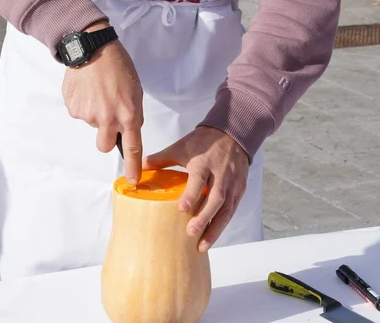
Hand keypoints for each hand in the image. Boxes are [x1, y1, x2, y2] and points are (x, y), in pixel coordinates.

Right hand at [61, 23, 143, 183]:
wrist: (92, 48)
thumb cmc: (118, 65)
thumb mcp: (135, 90)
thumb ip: (131, 113)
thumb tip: (125, 128)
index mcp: (128, 114)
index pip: (132, 148)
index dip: (133, 167)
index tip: (134, 181)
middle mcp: (108, 119)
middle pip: (104, 145)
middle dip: (106, 137)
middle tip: (107, 117)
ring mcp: (88, 115)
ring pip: (91, 124)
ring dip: (95, 112)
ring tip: (97, 90)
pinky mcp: (73, 108)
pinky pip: (79, 112)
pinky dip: (83, 103)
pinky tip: (86, 88)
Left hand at [145, 126, 248, 252]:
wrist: (233, 134)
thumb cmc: (205, 142)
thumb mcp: (182, 146)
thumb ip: (161, 158)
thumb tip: (140, 168)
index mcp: (204, 163)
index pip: (199, 180)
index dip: (192, 194)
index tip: (182, 209)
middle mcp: (221, 175)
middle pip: (215, 199)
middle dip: (205, 218)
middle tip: (191, 233)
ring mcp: (233, 184)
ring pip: (226, 209)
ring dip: (215, 229)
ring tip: (202, 245)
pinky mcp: (239, 190)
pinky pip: (232, 210)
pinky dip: (223, 224)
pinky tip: (212, 237)